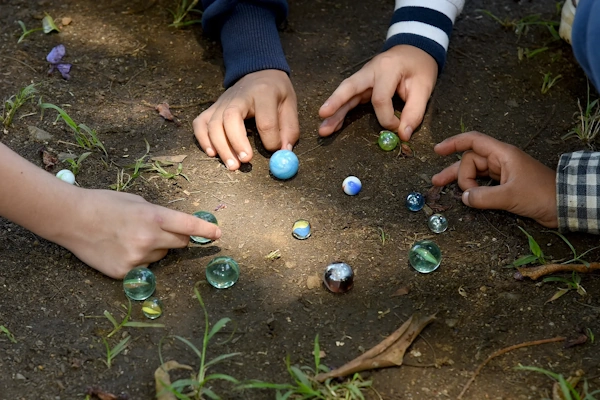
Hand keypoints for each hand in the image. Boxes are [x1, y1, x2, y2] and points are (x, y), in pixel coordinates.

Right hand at [56, 189, 221, 278]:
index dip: (206, 231)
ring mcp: (137, 258)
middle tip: (159, 232)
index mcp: (154, 217)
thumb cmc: (105, 203)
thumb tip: (176, 227)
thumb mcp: (137, 202)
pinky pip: (144, 268)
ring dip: (155, 250)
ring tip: (130, 238)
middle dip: (177, 239)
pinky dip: (139, 260)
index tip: (218, 235)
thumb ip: (159, 215)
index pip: (189, 227)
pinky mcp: (125, 272)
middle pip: (180, 245)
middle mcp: (149, 239)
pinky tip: (121, 249)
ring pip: (161, 257)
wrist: (72, 219)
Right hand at [193, 69, 298, 169]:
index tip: (275, 151)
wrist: (258, 71)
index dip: (270, 139)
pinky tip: (212, 153)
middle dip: (236, 143)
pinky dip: (203, 139)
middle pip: (231, 118)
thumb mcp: (290, 104)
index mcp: (263, 93)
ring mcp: (222, 101)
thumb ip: (289, 129)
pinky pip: (200, 123)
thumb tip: (284, 153)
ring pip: (213, 123)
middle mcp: (239, 96)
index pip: (265, 120)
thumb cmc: (276, 92)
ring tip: (232, 165)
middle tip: (245, 162)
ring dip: (220, 146)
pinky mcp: (212, 108)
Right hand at [319, 45, 437, 140]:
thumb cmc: (419, 67)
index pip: (380, 98)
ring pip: (345, 93)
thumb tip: (403, 136)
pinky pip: (348, 98)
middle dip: (336, 102)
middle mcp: (370, 70)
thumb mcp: (424, 88)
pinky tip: (332, 124)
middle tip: (323, 115)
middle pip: (350, 87)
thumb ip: (414, 112)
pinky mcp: (361, 84)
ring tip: (323, 129)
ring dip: (333, 111)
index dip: (388, 118)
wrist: (415, 49)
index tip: (398, 127)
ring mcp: (363, 76)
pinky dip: (340, 110)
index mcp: (387, 68)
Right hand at [431, 132, 557, 227]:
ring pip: (474, 173)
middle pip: (469, 161)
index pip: (473, 141)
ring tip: (441, 186)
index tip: (437, 150)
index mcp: (502, 155)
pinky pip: (481, 183)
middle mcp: (500, 161)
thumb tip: (464, 198)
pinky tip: (466, 196)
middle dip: (457, 174)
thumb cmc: (541, 194)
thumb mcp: (510, 196)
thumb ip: (484, 196)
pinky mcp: (504, 185)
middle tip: (439, 184)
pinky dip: (472, 189)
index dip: (454, 143)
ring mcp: (502, 173)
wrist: (564, 205)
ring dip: (461, 181)